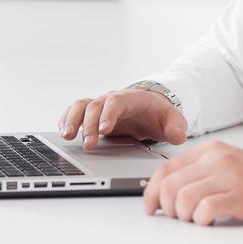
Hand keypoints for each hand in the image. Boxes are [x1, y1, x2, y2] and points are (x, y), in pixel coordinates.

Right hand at [59, 88, 187, 150]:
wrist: (151, 107)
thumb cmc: (160, 113)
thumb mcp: (173, 119)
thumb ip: (176, 128)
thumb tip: (178, 136)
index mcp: (131, 98)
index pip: (116, 102)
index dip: (108, 114)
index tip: (105, 130)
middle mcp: (112, 100)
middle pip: (95, 105)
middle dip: (89, 125)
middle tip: (88, 145)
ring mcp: (101, 106)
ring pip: (81, 106)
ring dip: (72, 119)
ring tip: (67, 135)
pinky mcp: (93, 114)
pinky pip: (75, 111)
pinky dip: (67, 119)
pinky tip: (63, 131)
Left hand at [143, 140, 242, 229]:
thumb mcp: (227, 166)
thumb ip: (199, 172)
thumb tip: (165, 192)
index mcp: (210, 150)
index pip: (167, 168)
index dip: (152, 191)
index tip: (150, 207)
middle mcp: (218, 159)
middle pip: (171, 184)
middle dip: (167, 207)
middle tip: (177, 218)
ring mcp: (230, 176)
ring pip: (184, 197)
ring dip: (183, 215)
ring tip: (195, 220)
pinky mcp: (242, 196)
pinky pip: (206, 209)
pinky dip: (201, 220)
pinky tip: (209, 222)